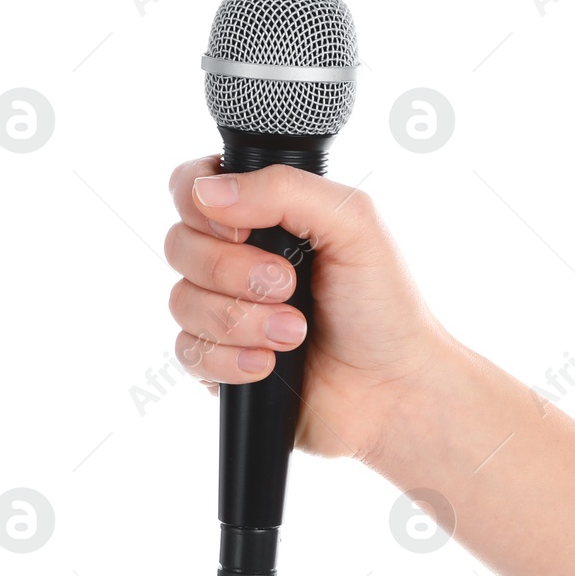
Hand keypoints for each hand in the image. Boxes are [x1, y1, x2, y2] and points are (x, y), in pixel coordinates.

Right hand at [164, 155, 447, 462]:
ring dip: (241, 320)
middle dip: (233, 270)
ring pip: (181, 302)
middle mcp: (238, 258)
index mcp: (267, 215)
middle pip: (180, 245)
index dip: (201, 204)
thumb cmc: (384, 305)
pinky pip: (189, 353)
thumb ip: (284, 190)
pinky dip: (231, 359)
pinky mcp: (220, 363)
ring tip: (296, 332)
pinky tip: (271, 364)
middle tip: (289, 286)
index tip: (242, 229)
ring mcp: (226, 311)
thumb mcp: (354, 224)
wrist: (394, 389)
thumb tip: (207, 192)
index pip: (193, 186)